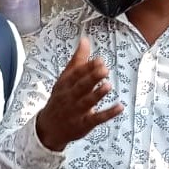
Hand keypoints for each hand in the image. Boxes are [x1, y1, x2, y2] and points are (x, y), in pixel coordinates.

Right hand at [34, 38, 122, 152]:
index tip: (99, 60)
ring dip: (97, 94)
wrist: (48, 128)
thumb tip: (85, 40)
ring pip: (87, 102)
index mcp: (65, 84)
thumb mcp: (65, 79)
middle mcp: (70, 97)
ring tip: (108, 86)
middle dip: (91, 78)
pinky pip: (96, 119)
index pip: (75, 74)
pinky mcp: (83, 124)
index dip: (87, 67)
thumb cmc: (60, 99)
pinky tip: (119, 107)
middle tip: (104, 69)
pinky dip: (108, 114)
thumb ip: (77, 60)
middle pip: (80, 86)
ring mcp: (76, 111)